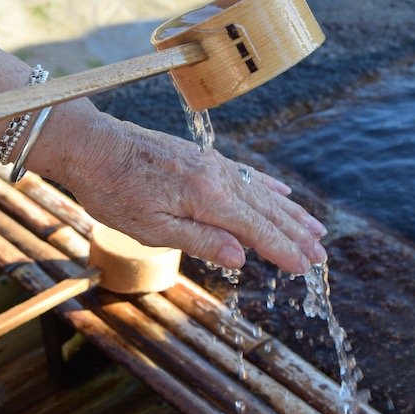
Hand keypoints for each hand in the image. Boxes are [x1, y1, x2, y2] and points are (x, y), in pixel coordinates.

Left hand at [64, 114, 326, 273]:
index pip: (257, 231)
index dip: (284, 251)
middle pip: (267, 211)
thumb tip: (242, 257)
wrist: (93, 146)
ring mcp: (213, 165)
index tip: (306, 267)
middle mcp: (218, 177)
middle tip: (321, 256)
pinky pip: (245, 174)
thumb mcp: (151, 229)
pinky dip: (268, 185)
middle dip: (296, 235)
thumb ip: (201, 241)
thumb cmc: (114, 191)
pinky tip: (283, 194)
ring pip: (261, 193)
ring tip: (315, 228)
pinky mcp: (203, 159)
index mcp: (207, 198)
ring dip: (290, 213)